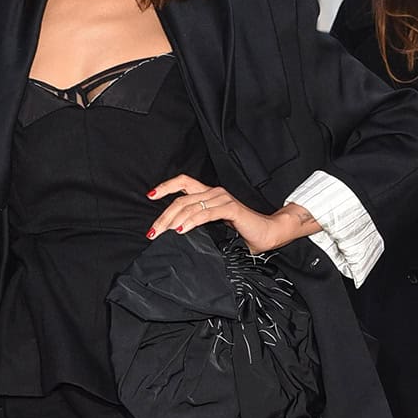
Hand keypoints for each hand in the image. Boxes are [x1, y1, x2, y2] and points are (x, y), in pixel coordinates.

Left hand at [146, 176, 299, 254]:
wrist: (267, 234)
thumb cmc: (242, 232)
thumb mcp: (214, 227)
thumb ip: (198, 224)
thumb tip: (175, 232)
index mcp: (209, 194)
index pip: (183, 183)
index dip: (166, 186)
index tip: (150, 196)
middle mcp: (214, 193)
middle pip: (181, 199)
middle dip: (163, 216)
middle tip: (153, 231)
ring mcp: (222, 199)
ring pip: (190, 206)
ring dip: (173, 221)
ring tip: (162, 233)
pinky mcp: (230, 208)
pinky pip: (205, 214)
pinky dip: (191, 222)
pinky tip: (182, 230)